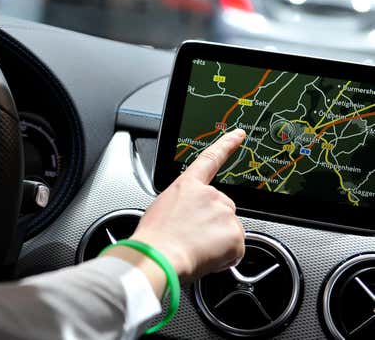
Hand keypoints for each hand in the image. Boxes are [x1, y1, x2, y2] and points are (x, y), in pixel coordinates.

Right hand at [104, 129, 246, 293]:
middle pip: (222, 208)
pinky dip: (224, 257)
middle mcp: (210, 194)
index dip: (226, 145)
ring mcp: (225, 213)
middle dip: (213, 224)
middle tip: (193, 239)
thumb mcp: (161, 210)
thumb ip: (182, 206)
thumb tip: (190, 219)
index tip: (239, 135)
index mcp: (189, 186)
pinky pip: (234, 249)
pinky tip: (205, 258)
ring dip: (217, 242)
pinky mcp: (235, 234)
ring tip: (195, 250)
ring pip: (228, 230)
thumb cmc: (153, 239)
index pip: (211, 159)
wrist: (158, 257)